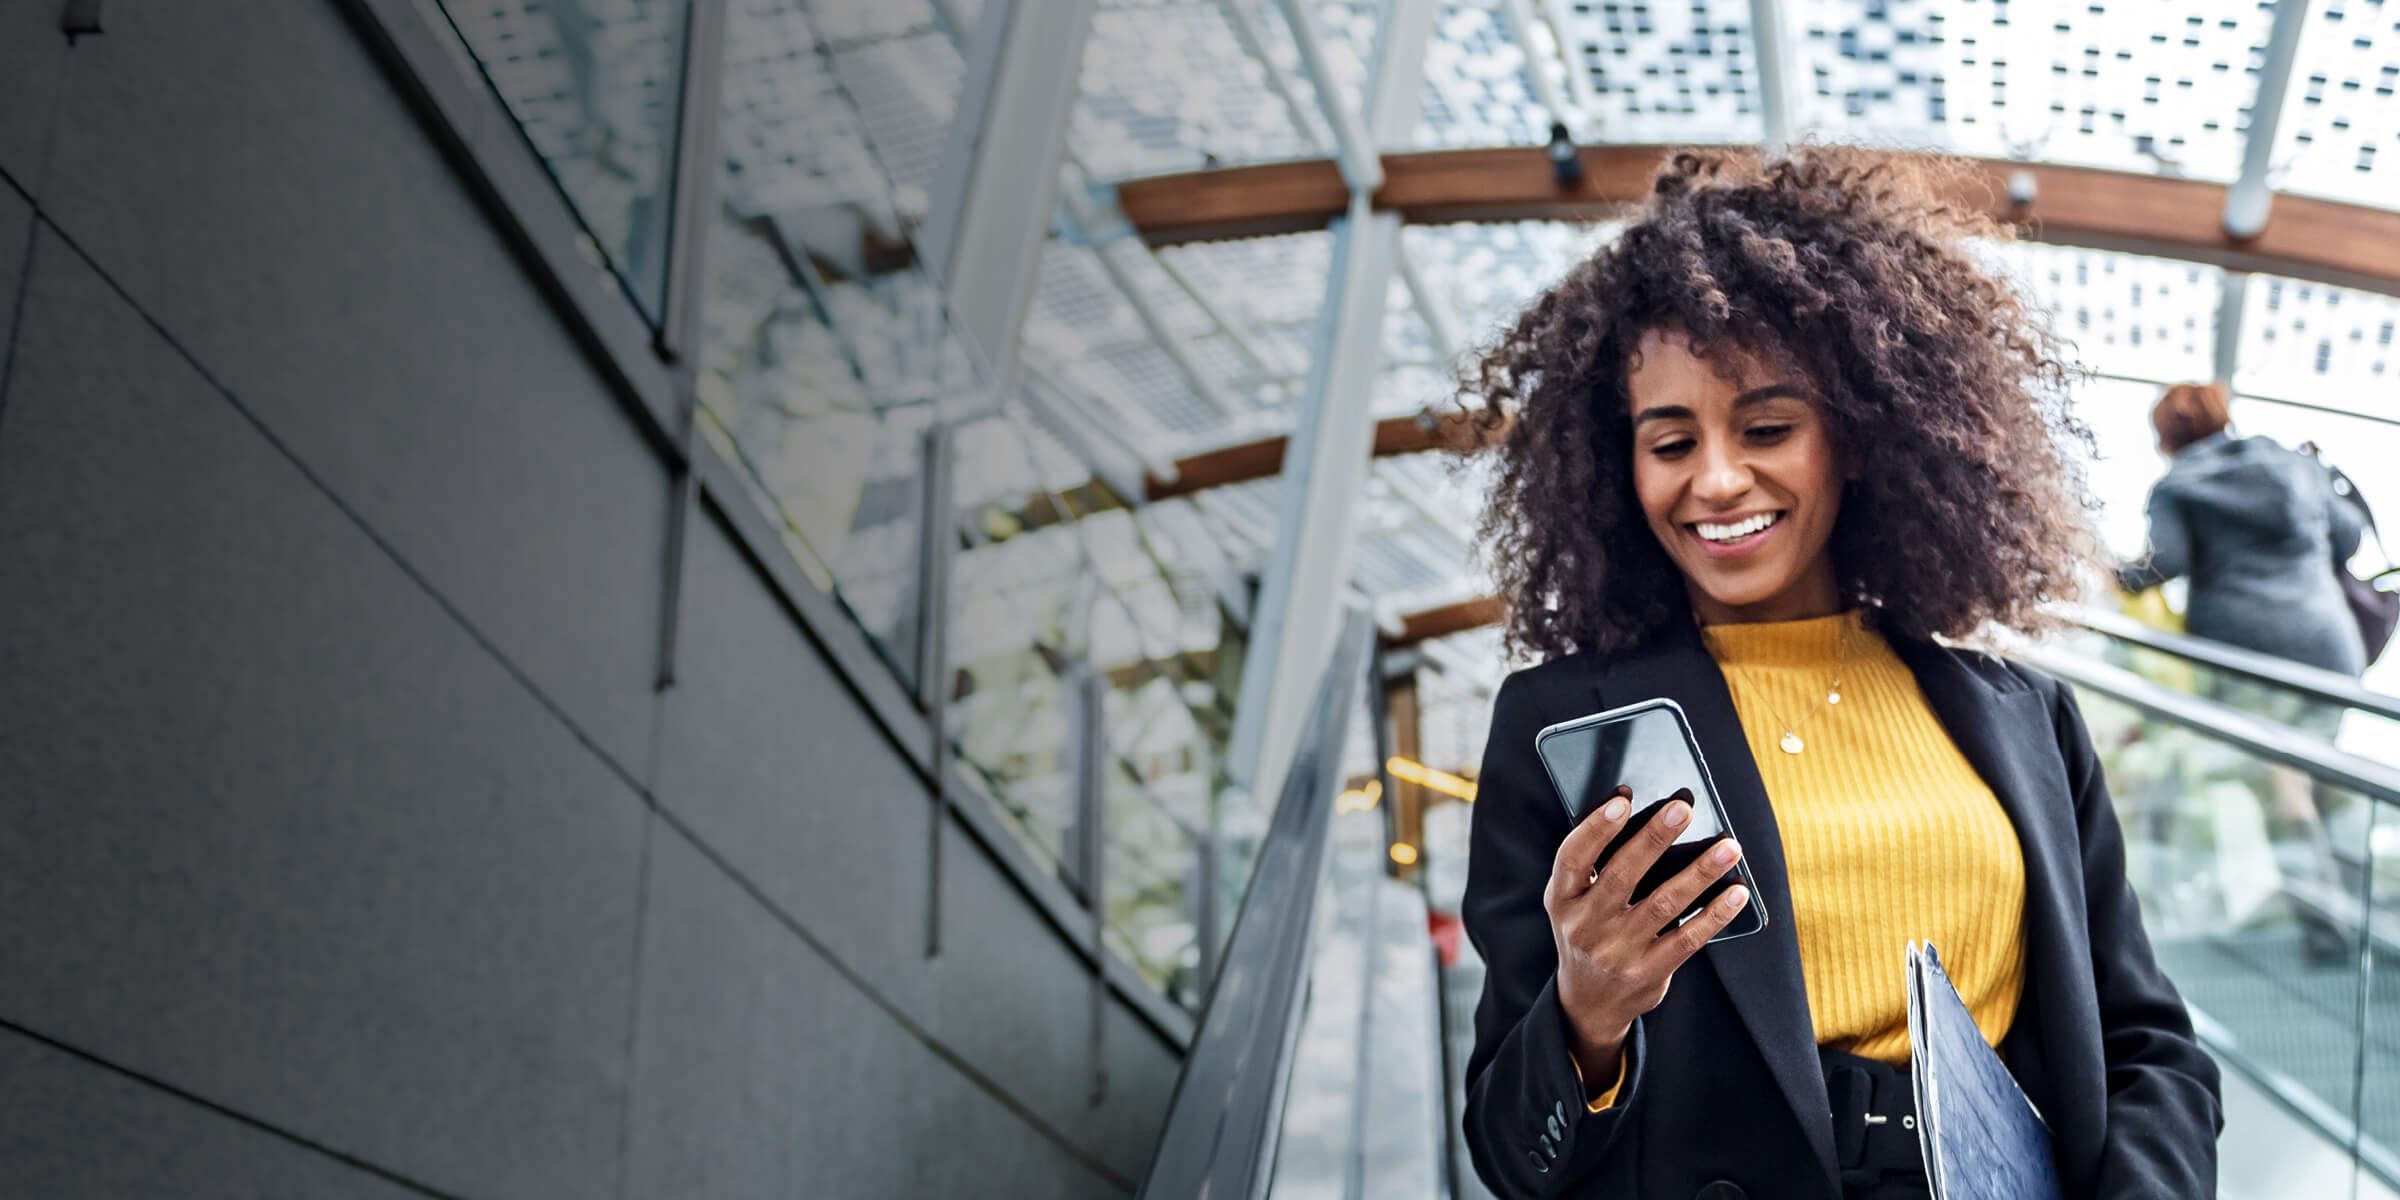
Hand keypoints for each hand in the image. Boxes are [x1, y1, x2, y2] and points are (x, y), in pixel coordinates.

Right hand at [1544, 784, 1749, 1076]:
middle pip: (1622, 875)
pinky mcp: (1648, 972)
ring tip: (1729, 847)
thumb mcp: (1572, 901)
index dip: (1596, 828)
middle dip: (1655, 838)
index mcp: (1562, 900)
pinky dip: (1715, 914)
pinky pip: (1688, 939)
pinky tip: (1736, 892)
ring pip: (1663, 904)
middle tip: (1684, 808)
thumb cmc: (1587, 932)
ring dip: (1699, 872)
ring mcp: (1617, 952)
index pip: (1573, 858)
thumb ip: (1593, 866)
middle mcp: (1585, 926)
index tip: (1623, 799)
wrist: (1589, 1002)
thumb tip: (1642, 814)